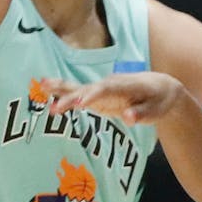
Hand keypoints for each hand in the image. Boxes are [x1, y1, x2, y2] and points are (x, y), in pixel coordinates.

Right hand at [48, 71, 184, 124]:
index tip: (80, 103)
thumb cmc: (159, 99)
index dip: (93, 95)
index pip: (107, 89)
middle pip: (89, 88)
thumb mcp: (157, 110)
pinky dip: (62, 92)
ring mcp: (102, 88)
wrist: (159, 86)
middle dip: (71, 96)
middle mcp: (111, 83)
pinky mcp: (97, 95)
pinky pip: (77, 93)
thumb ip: (142, 114)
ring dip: (61, 88)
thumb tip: (127, 117)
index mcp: (126, 85)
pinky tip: (45, 89)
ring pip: (80, 87)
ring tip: (41, 85)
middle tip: (54, 107)